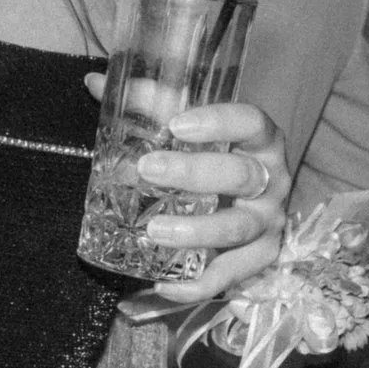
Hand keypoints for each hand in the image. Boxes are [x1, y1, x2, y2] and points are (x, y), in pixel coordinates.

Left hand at [137, 99, 288, 304]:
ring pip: (238, 228)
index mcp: (261, 141)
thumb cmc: (217, 157)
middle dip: (195, 173)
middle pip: (242, 175)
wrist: (256, 203)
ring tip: (154, 231)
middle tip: (149, 169)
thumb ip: (149, 106)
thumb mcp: (191, 131)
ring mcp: (269, 222)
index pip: (252, 122)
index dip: (219, 122)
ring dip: (197, 231)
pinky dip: (198, 284)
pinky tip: (163, 284)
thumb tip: (95, 83)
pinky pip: (230, 276)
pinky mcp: (260, 259)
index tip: (177, 124)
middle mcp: (272, 180)